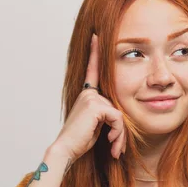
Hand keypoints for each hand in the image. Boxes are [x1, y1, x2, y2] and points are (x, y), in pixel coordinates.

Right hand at [52, 33, 126, 160]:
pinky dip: (118, 133)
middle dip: (121, 131)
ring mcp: (91, 97)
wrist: (66, 150)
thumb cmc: (80, 141)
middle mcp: (88, 93)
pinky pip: (118, 118)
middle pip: (117, 108)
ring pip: (119, 115)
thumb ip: (106, 115)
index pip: (93, 72)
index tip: (96, 36)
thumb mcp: (96, 125)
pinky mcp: (95, 105)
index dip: (95, 54)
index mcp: (87, 95)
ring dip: (120, 135)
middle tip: (117, 148)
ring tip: (115, 149)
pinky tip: (111, 144)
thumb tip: (119, 116)